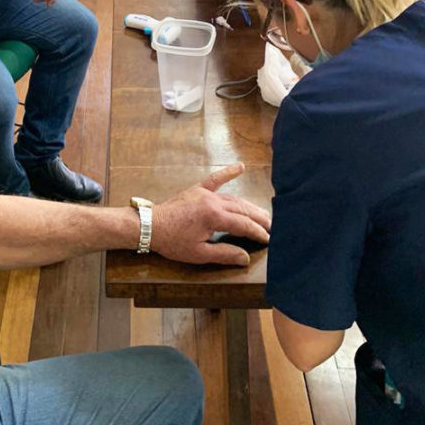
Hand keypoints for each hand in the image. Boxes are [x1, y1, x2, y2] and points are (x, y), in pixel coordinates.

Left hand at [150, 163, 270, 265]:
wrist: (151, 226)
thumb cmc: (173, 242)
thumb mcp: (199, 254)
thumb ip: (224, 254)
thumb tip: (245, 258)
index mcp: (214, 217)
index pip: (244, 225)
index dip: (258, 232)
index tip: (269, 239)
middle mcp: (213, 201)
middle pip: (243, 209)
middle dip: (260, 218)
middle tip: (273, 227)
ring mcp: (205, 193)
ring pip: (234, 198)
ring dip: (250, 206)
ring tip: (263, 213)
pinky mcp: (197, 189)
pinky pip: (216, 179)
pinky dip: (228, 172)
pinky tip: (240, 167)